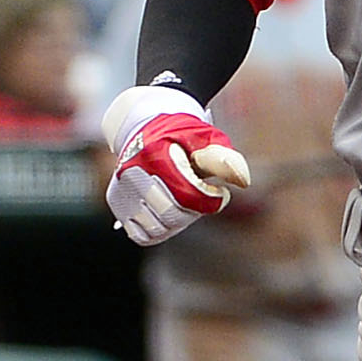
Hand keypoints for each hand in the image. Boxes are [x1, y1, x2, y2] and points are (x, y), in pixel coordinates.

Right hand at [101, 84, 246, 245]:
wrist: (144, 126)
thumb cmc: (181, 135)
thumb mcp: (206, 138)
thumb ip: (223, 159)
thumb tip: (244, 181)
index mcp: (156, 154)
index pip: (189, 195)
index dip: (212, 200)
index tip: (221, 193)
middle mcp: (133, 173)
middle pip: (172, 215)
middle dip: (194, 211)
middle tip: (201, 197)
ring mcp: (123, 190)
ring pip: (158, 227)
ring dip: (178, 222)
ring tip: (184, 203)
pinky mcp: (117, 203)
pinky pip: (142, 235)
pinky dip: (159, 230)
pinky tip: (169, 215)